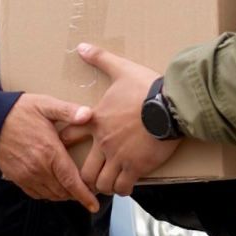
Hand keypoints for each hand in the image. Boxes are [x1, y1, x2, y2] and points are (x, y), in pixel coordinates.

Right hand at [0, 94, 98, 212]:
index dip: (84, 196)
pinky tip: (53, 186)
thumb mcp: (46, 105)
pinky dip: (48, 194)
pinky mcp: (17, 178)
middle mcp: (38, 168)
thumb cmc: (20, 111)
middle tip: (86, 189)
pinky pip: (36, 194)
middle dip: (76, 194)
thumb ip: (68, 111)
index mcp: (50, 152)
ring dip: (63, 194)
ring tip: (71, 188)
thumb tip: (89, 114)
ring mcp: (26, 175)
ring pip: (50, 195)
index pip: (71, 181)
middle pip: (63, 191)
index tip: (94, 206)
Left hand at [76, 44, 177, 192]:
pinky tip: (127, 186)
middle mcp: (104, 141)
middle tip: (93, 176)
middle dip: (87, 176)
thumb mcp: (121, 69)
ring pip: (102, 183)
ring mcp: (119, 156)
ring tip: (109, 184)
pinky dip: (123, 189)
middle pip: (84, 169)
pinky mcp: (136, 167)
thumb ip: (100, 59)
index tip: (64, 150)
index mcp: (97, 120)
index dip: (65, 145)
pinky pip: (123, 187)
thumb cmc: (146, 88)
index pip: (70, 135)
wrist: (170, 104)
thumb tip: (81, 46)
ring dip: (105, 185)